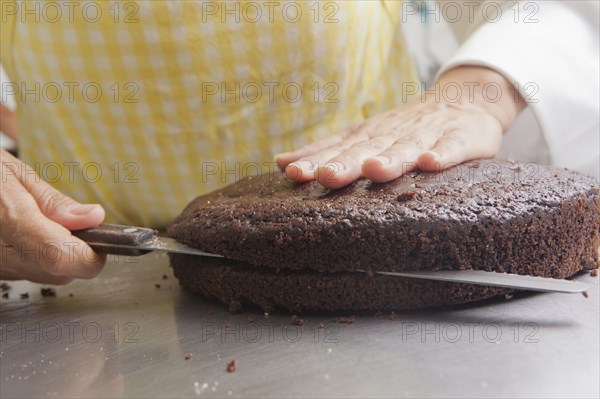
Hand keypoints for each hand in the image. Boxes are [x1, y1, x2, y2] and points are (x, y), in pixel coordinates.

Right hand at [1, 149, 105, 283]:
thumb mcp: (12, 173)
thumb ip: (52, 202)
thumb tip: (93, 218)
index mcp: (5, 218)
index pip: (61, 257)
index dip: (91, 255)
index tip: (103, 242)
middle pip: (56, 273)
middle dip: (77, 254)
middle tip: (76, 227)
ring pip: (41, 276)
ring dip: (55, 256)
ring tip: (43, 224)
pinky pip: (20, 273)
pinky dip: (33, 258)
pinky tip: (23, 236)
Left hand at [276, 66, 524, 188]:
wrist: (464, 100)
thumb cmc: (405, 126)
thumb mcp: (363, 135)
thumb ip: (327, 150)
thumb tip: (282, 163)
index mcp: (369, 136)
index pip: (338, 149)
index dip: (316, 161)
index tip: (294, 173)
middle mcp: (393, 135)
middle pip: (368, 150)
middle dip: (347, 163)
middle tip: (327, 175)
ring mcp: (426, 136)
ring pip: (406, 149)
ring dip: (390, 160)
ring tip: (375, 170)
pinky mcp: (459, 139)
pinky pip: (451, 148)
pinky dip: (442, 155)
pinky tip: (431, 163)